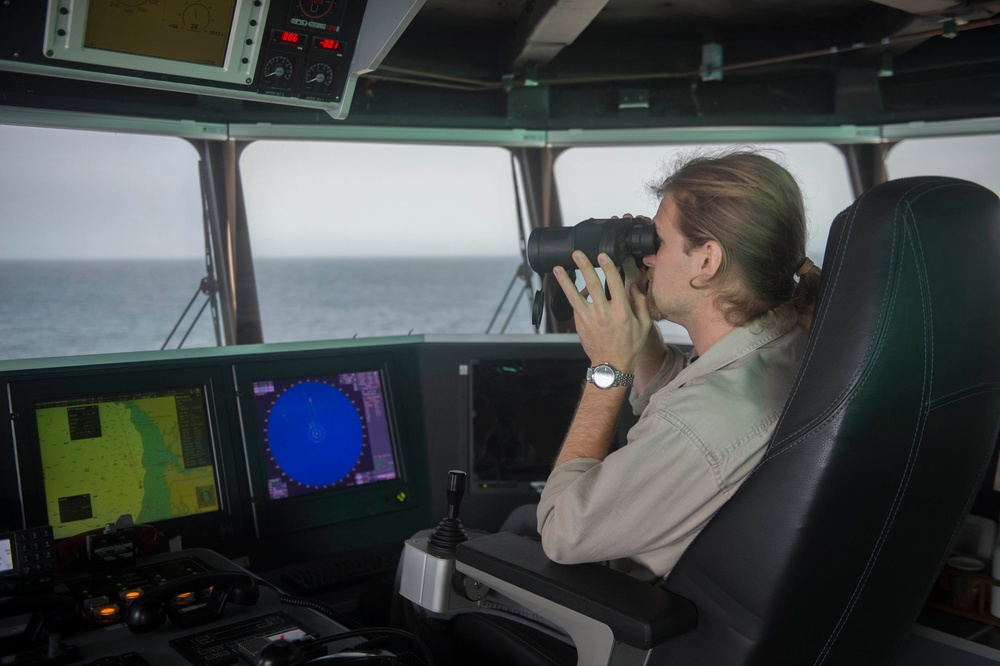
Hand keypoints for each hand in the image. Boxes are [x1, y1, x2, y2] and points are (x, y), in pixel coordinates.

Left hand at [553, 250, 651, 371]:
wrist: (611, 364)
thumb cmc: (629, 345)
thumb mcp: (644, 325)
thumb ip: (641, 303)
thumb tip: (636, 285)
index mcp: (622, 312)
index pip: (614, 284)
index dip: (608, 267)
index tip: (602, 255)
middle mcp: (604, 314)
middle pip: (592, 285)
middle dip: (584, 267)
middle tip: (577, 254)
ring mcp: (589, 319)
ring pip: (574, 296)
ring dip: (565, 281)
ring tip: (557, 268)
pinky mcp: (580, 324)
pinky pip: (575, 306)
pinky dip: (572, 295)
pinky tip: (569, 285)